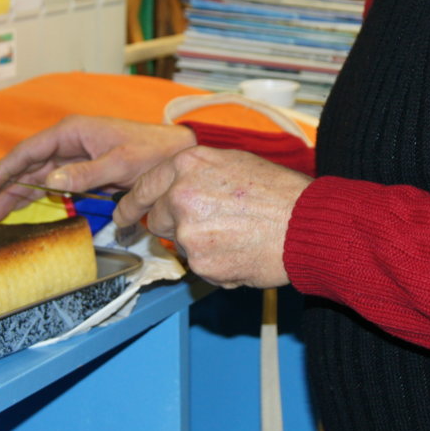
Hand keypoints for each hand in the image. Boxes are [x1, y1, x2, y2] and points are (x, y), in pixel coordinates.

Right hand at [0, 115, 196, 221]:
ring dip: (13, 193)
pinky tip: (19, 207)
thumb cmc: (153, 152)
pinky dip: (35, 194)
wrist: (178, 152)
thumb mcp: (121, 162)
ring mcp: (76, 156)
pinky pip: (53, 183)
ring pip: (36, 176)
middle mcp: (70, 141)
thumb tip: (50, 182)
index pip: (28, 151)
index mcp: (73, 132)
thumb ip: (86, 173)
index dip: (1, 171)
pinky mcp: (85, 170)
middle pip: (26, 164)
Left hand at [114, 146, 310, 288]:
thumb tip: (177, 189)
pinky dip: (217, 265)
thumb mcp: (234, 163)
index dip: (130, 205)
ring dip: (201, 245)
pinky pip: (200, 267)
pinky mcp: (201, 263)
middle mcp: (181, 195)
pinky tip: (243, 251)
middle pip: (157, 220)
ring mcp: (189, 231)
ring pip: (181, 246)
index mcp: (188, 165)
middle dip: (175, 226)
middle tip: (208, 226)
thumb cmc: (280, 193)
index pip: (144, 187)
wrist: (307, 224)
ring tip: (239, 235)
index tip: (122, 217)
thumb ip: (198, 174)